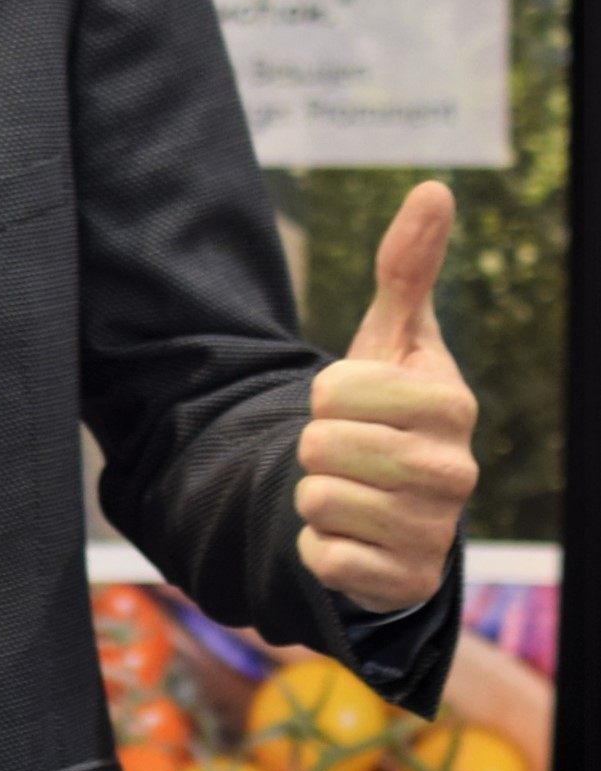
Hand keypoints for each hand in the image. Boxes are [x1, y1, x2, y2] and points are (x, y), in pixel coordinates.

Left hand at [297, 181, 479, 616]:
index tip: (353, 405)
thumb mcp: (391, 341)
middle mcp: (457, 472)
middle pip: (321, 445)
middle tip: (347, 453)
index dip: (325, 395)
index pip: (334, 390)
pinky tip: (352, 539)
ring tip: (350, 492)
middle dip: (315, 446)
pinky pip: (321, 558)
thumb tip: (434, 188)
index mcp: (451, 405)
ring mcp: (435, 532)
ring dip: (313, 496)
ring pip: (316, 500)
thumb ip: (406, 269)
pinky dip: (318, 549)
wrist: (391, 506)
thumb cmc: (389, 412)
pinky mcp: (404, 582)